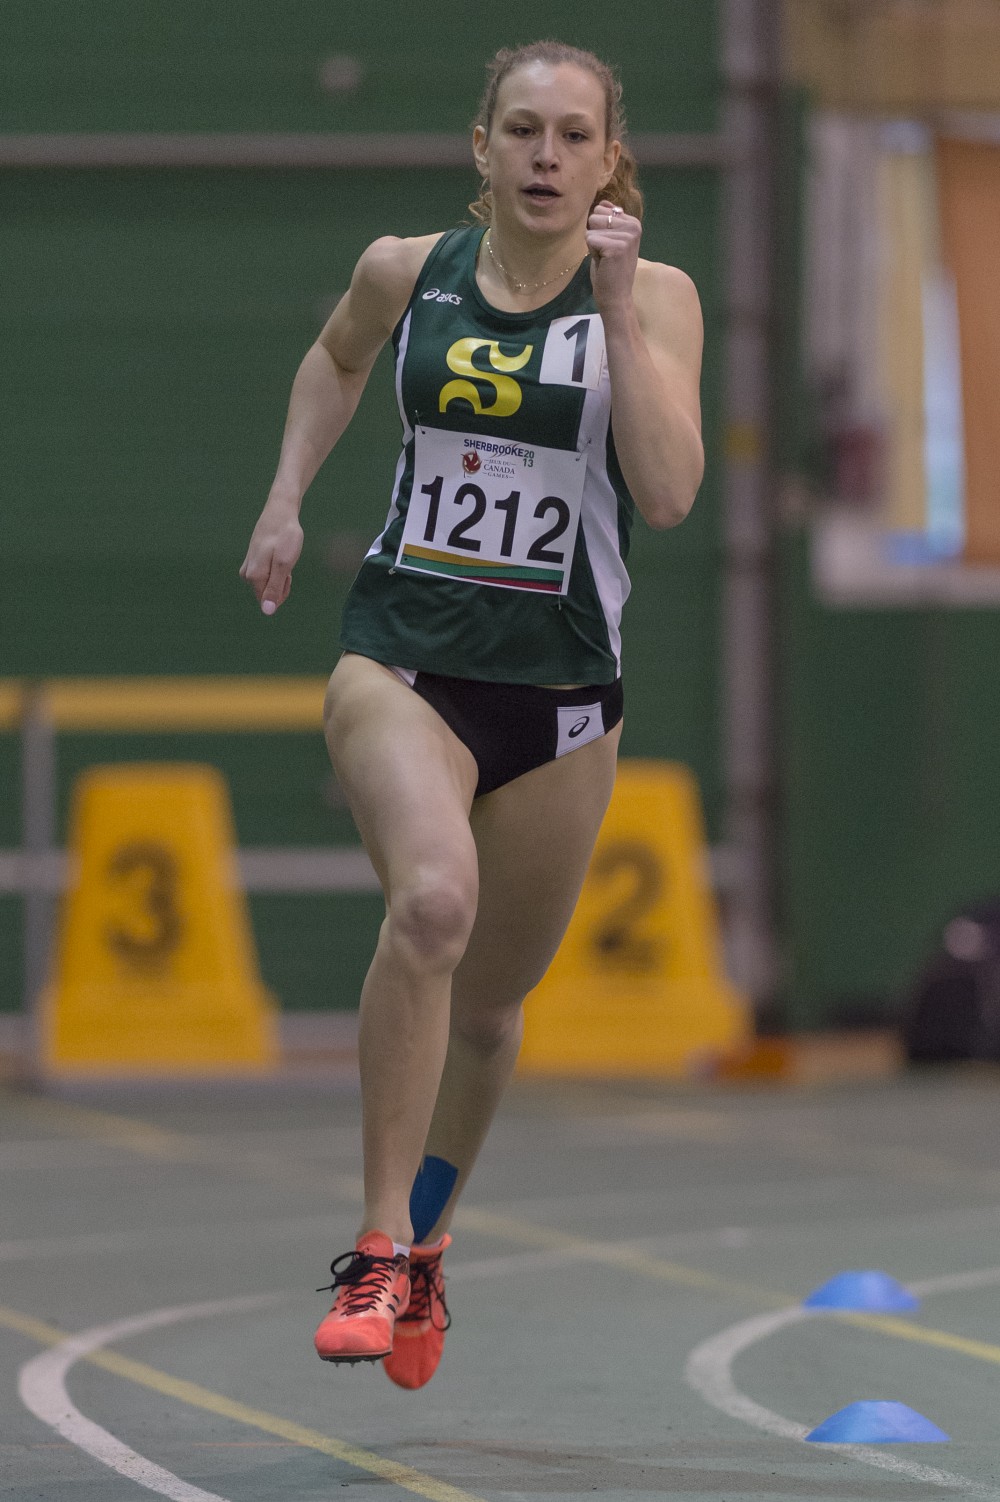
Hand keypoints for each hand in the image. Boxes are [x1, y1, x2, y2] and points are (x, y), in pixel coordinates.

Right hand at [239, 494, 303, 614]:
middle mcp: (246, 573)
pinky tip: (279, 553)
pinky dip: (276, 567)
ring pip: (267, 583)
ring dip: (280, 575)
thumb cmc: (285, 536)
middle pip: (267, 593)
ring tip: (283, 556)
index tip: (288, 573)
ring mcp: (248, 565)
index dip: (283, 591)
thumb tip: (267, 611)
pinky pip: (266, 573)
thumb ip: (275, 589)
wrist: (280, 511)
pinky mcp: (252, 559)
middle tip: (287, 563)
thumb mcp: (284, 565)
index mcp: (253, 576)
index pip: (268, 601)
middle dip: (281, 584)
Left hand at [586, 200, 640, 311]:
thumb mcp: (611, 239)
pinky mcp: (617, 247)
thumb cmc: (610, 270)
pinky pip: (590, 239)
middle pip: (595, 216)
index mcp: (633, 222)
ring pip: (591, 228)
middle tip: (606, 253)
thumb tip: (603, 202)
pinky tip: (604, 263)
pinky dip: (592, 253)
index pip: (602, 209)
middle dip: (595, 235)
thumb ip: (609, 221)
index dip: (599, 230)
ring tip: (605, 257)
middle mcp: (633, 226)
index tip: (609, 246)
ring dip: (593, 244)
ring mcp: (627, 236)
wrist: (616, 296)